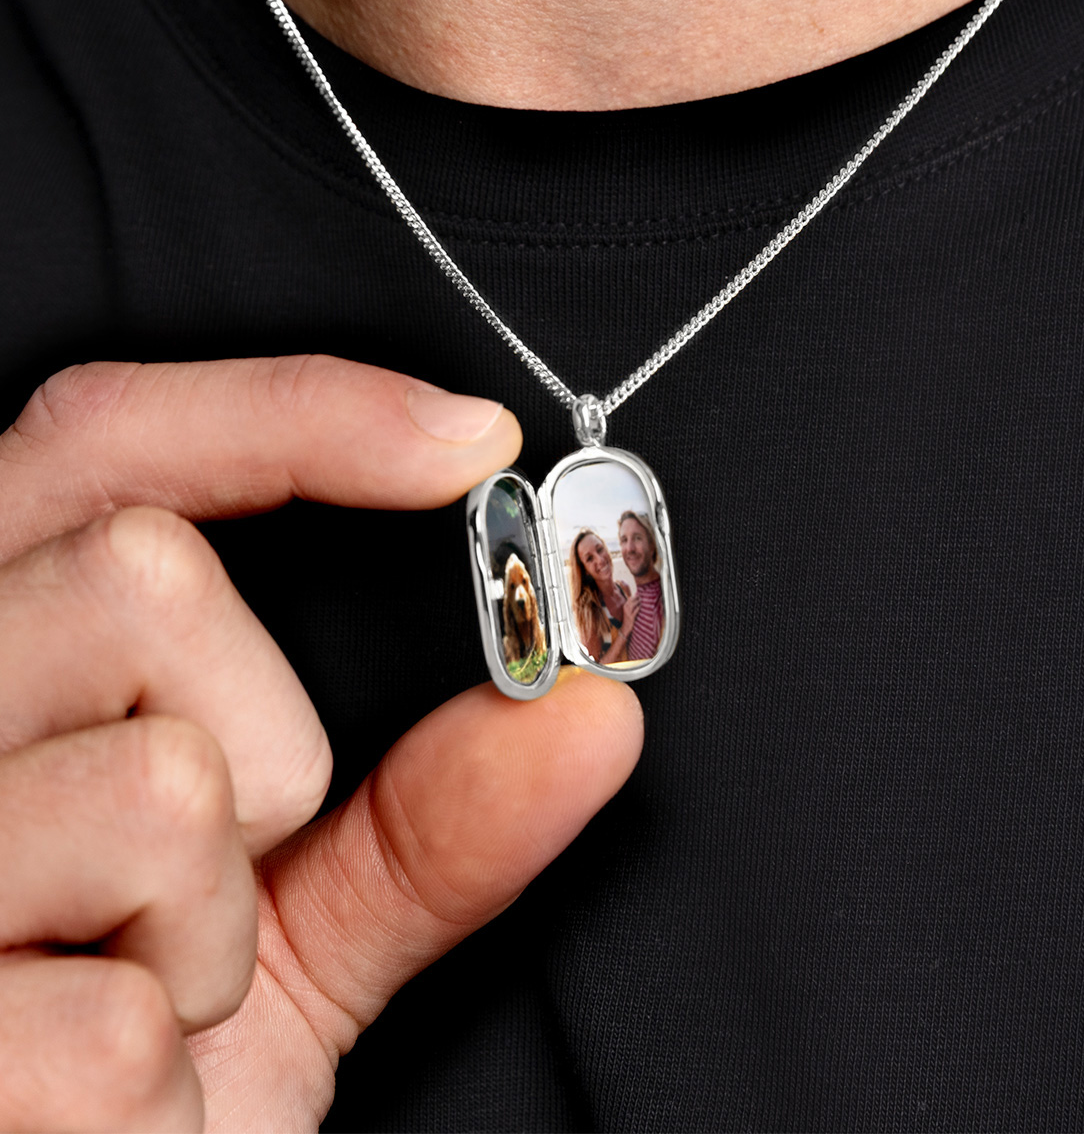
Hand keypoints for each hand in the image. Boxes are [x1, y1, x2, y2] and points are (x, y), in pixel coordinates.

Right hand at [0, 356, 642, 1130]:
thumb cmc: (155, 1066)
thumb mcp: (292, 919)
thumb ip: (426, 813)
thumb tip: (584, 714)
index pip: (111, 442)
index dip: (299, 413)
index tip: (470, 443)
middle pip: (140, 574)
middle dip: (265, 737)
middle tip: (236, 854)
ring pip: (161, 786)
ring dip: (219, 927)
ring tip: (156, 987)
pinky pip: (121, 1017)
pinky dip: (163, 1079)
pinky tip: (103, 1097)